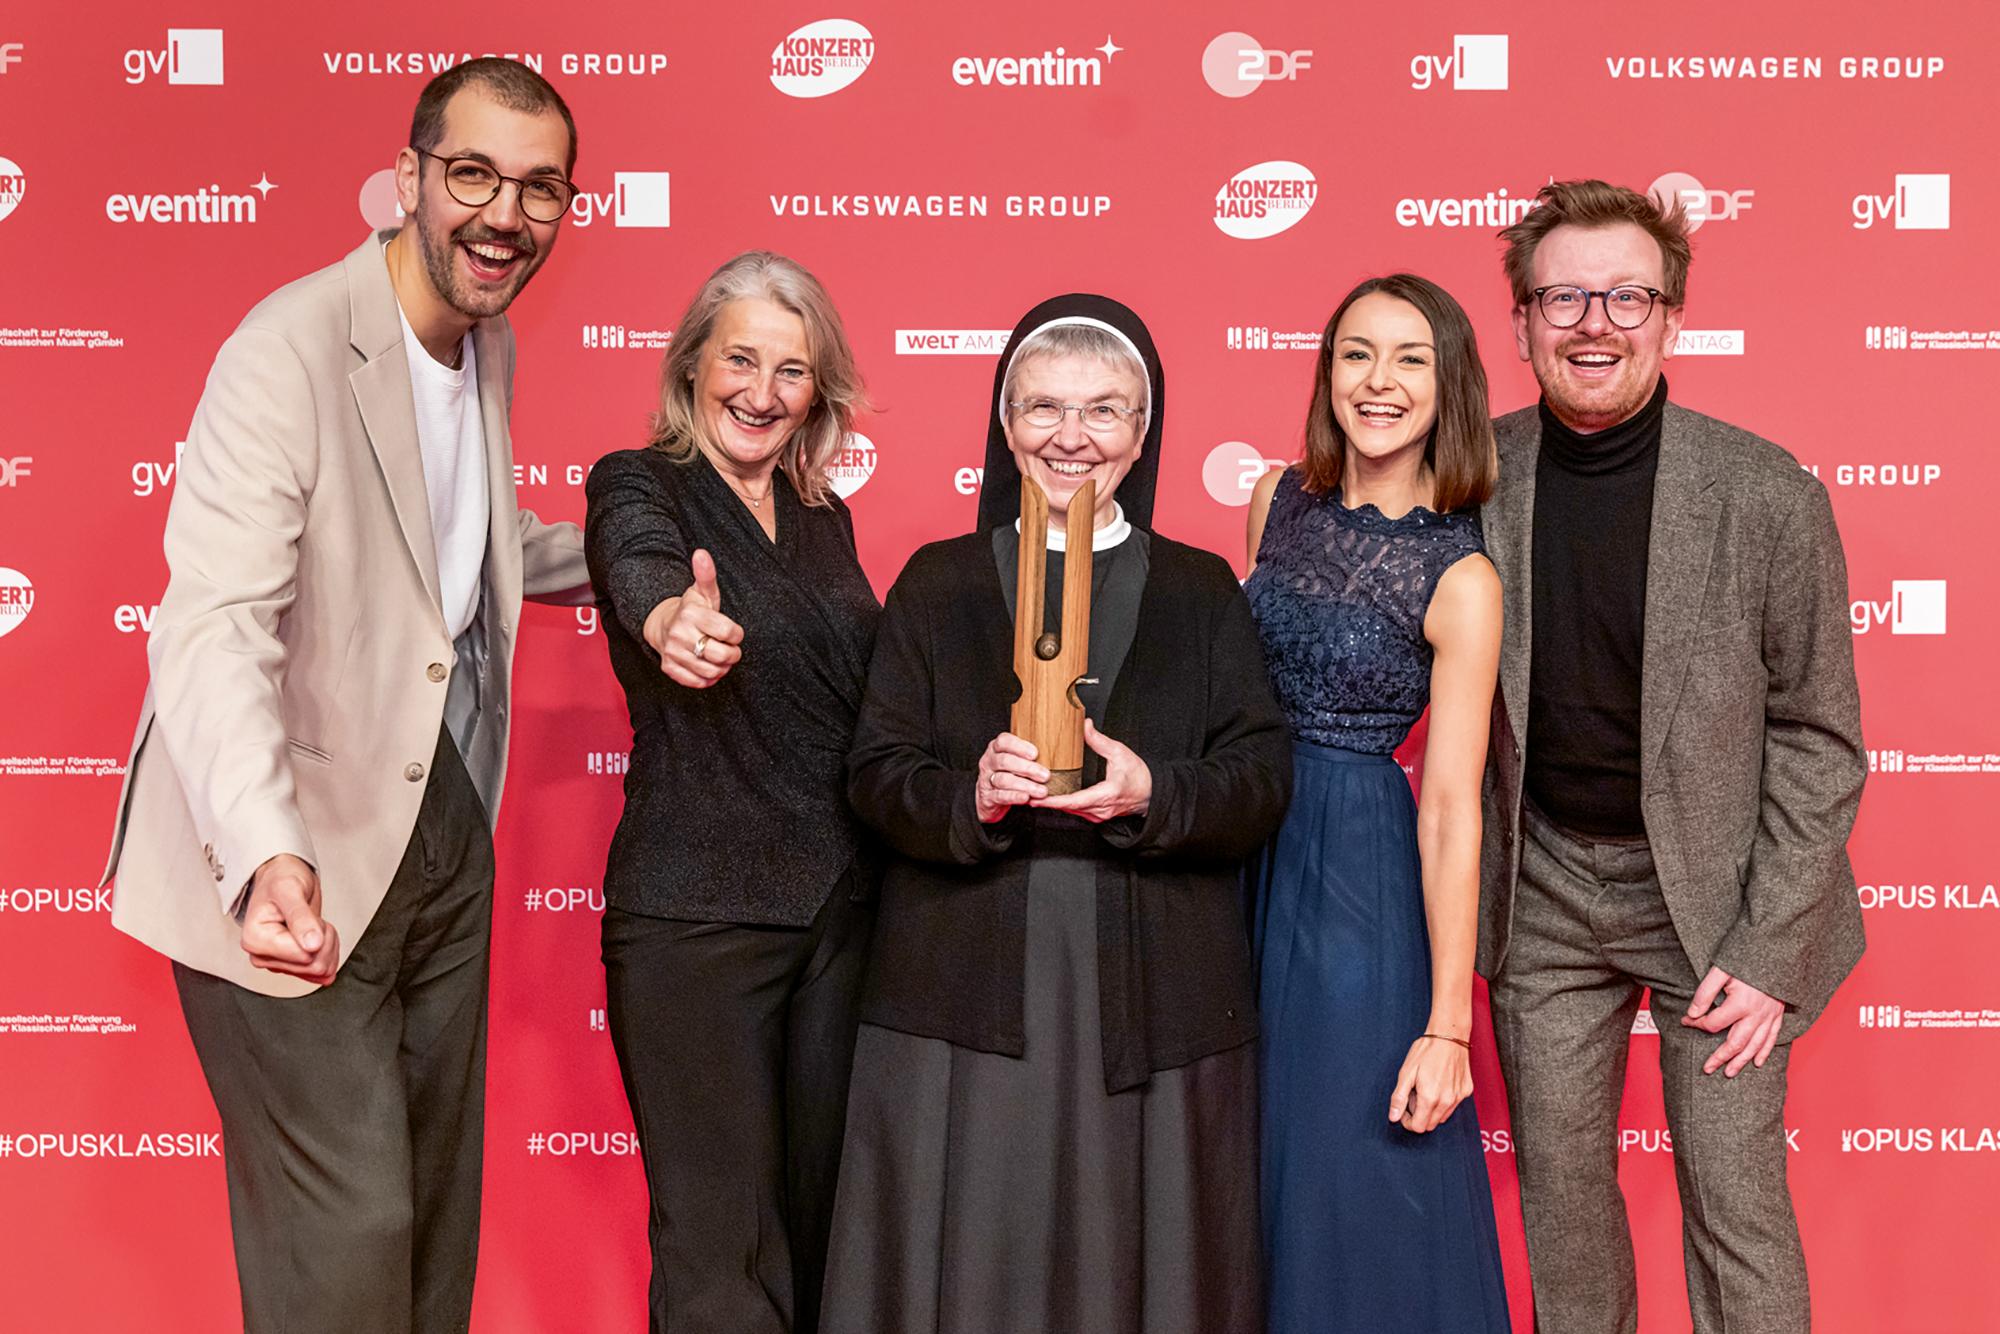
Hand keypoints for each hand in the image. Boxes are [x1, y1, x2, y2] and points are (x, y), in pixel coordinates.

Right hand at [240, 853, 338, 984]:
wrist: (281, 877)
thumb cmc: (280, 880)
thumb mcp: (290, 889)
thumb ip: (301, 917)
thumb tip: (312, 944)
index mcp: (255, 940)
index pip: (304, 957)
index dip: (317, 934)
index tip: (307, 916)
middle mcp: (263, 956)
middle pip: (313, 966)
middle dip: (325, 939)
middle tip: (313, 919)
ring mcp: (277, 963)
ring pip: (319, 970)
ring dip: (327, 945)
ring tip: (313, 924)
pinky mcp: (291, 965)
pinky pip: (320, 973)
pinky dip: (327, 953)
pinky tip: (317, 937)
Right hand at [643, 548, 744, 688]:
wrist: (662, 625)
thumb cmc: (692, 609)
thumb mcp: (703, 592)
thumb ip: (706, 574)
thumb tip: (702, 553)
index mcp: (692, 614)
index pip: (729, 632)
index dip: (736, 634)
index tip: (732, 632)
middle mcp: (679, 634)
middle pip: (722, 655)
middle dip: (733, 654)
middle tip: (731, 649)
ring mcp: (673, 652)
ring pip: (711, 672)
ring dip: (722, 668)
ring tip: (720, 658)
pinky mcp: (669, 668)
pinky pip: (696, 682)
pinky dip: (707, 679)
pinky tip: (708, 667)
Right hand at [975, 732, 1047, 823]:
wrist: (992, 797)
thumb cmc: (1010, 774)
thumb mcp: (1016, 760)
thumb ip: (1029, 755)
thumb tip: (1057, 752)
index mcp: (996, 749)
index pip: (1003, 741)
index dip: (1019, 746)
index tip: (1035, 754)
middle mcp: (989, 762)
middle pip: (1005, 761)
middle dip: (1027, 768)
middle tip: (1045, 775)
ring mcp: (986, 780)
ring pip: (1003, 780)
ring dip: (1024, 785)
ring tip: (1042, 791)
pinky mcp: (987, 797)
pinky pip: (1000, 796)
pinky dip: (1014, 796)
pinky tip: (1026, 797)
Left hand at [1031, 719, 1151, 822]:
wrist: (1151, 793)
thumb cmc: (1139, 776)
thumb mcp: (1120, 753)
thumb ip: (1100, 740)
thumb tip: (1085, 725)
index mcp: (1105, 795)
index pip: (1074, 801)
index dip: (1054, 801)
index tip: (1037, 798)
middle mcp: (1100, 809)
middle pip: (1067, 808)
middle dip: (1047, 802)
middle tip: (1026, 795)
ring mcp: (1098, 815)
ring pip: (1071, 811)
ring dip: (1053, 804)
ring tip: (1033, 796)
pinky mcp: (1097, 815)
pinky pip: (1076, 811)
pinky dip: (1063, 805)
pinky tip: (1052, 797)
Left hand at [1388, 1034, 1472, 1133]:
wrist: (1449, 1035)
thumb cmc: (1426, 1051)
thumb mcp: (1406, 1072)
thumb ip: (1399, 1097)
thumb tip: (1393, 1117)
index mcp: (1430, 1098)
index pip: (1418, 1127)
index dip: (1408, 1121)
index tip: (1404, 1109)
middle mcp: (1447, 1101)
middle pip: (1430, 1125)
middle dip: (1419, 1116)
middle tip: (1414, 1096)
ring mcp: (1459, 1097)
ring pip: (1442, 1117)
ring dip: (1432, 1110)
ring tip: (1426, 1088)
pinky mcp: (1466, 1091)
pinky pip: (1453, 1106)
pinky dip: (1444, 1101)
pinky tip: (1439, 1084)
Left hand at [1682, 966, 1784, 1075]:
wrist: (1775, 951)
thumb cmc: (1745, 960)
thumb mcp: (1720, 971)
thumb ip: (1705, 993)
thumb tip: (1692, 1012)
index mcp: (1740, 1004)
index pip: (1714, 1023)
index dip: (1696, 1025)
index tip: (1685, 1022)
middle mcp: (1756, 1015)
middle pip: (1736, 1043)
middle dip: (1720, 1057)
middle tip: (1707, 1069)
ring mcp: (1769, 1017)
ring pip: (1755, 1046)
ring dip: (1741, 1061)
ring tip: (1729, 1073)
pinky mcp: (1778, 1015)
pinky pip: (1772, 1038)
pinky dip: (1765, 1052)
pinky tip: (1758, 1063)